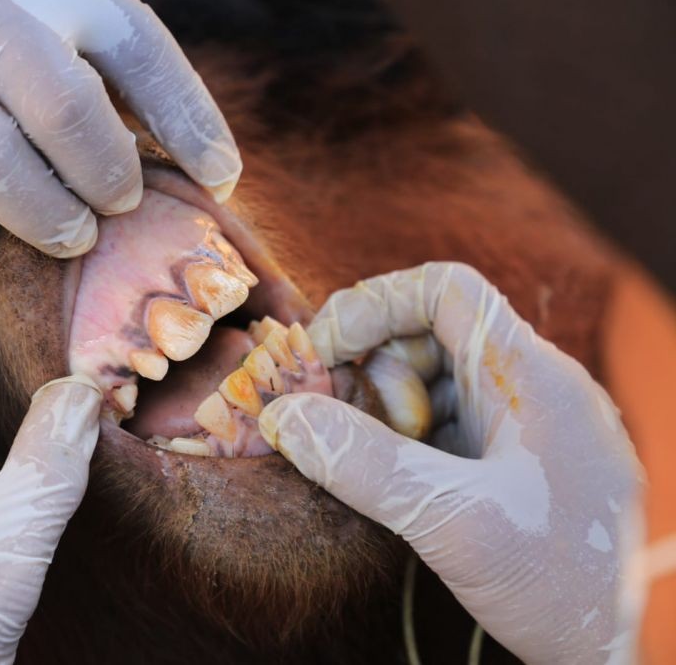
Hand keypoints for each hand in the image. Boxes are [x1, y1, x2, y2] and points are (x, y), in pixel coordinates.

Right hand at [0, 0, 239, 254]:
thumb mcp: (45, 7)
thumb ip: (106, 66)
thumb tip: (194, 158)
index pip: (143, 55)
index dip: (193, 125)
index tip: (221, 180)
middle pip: (68, 114)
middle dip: (105, 179)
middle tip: (112, 210)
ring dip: (38, 214)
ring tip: (66, 234)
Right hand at [258, 262, 643, 663]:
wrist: (633, 649)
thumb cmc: (567, 584)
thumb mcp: (454, 520)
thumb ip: (364, 463)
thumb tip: (284, 416)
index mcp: (529, 374)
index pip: (443, 289)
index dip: (373, 307)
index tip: (321, 355)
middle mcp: (525, 387)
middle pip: (425, 337)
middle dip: (368, 373)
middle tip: (325, 423)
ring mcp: (518, 427)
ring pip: (428, 384)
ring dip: (380, 413)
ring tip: (357, 464)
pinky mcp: (507, 465)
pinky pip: (440, 429)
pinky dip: (400, 444)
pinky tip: (384, 484)